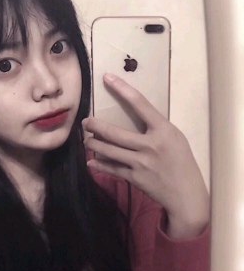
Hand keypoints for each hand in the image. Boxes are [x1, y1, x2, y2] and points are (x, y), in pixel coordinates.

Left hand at [83, 73, 208, 238]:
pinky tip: (90, 161)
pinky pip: (111, 169)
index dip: (122, 89)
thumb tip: (132, 118)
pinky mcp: (134, 178)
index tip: (107, 78)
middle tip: (84, 122)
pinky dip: (99, 164)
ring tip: (85, 139)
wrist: (186, 193)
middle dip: (95, 126)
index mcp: (163, 130)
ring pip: (108, 150)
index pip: (140, 104)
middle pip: (114, 132)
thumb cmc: (182, 161)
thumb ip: (154, 127)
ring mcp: (140, 163)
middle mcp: (149, 145)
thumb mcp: (174, 138)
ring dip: (92, 144)